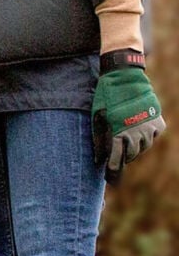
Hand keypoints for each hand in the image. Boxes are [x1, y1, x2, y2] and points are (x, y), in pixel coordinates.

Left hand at [91, 51, 165, 184]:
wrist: (124, 77)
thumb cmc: (106, 98)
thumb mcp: (97, 119)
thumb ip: (99, 140)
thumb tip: (99, 160)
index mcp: (118, 134)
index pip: (116, 160)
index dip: (113, 170)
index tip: (110, 178)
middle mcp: (135, 133)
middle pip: (131, 155)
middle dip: (124, 157)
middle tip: (119, 156)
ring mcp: (149, 127)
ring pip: (144, 147)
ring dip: (136, 147)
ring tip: (128, 142)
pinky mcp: (158, 121)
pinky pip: (154, 136)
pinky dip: (147, 137)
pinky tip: (140, 132)